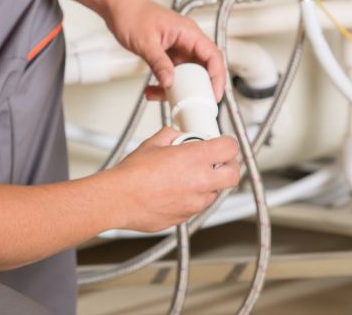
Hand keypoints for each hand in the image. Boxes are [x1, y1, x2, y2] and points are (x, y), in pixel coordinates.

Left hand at [104, 0, 225, 100]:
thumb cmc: (132, 13)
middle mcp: (186, 40)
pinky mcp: (167, 53)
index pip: (212, 56)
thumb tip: (169, 82)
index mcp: (188, 32)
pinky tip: (153, 89)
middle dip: (197, 87)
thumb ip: (159, 63)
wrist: (117, 7)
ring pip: (186, 74)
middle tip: (191, 102)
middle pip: (202, 68)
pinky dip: (164, 83)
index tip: (214, 93)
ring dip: (176, 88)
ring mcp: (177, 47)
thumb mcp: (146, 42)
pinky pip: (172, 73)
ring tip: (162, 96)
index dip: (217, 76)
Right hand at [111, 128, 239, 232]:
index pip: (230, 148)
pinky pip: (196, 206)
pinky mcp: (185, 217)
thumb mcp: (153, 143)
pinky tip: (174, 191)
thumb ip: (171, 136)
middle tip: (218, 162)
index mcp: (195, 158)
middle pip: (233, 175)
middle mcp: (200, 182)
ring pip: (214, 192)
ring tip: (187, 177)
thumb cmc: (132, 174)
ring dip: (208, 184)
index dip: (227, 144)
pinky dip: (192, 198)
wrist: (118, 198)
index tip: (221, 144)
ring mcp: (194, 202)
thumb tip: (176, 135)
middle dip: (229, 167)